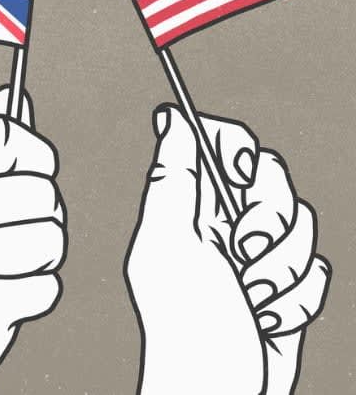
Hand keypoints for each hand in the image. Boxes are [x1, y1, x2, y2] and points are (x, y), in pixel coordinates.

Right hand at [0, 86, 64, 393]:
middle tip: (20, 239)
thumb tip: (8, 97)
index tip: (32, 177)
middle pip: (41, 190)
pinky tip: (10, 300)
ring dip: (45, 260)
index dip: (36, 157)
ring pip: (51, 238)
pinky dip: (38, 298)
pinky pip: (46, 288)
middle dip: (47, 219)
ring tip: (14, 268)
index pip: (5, 137)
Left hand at [125, 106, 330, 394]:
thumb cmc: (186, 325)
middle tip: (241, 251)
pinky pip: (317, 271)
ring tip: (249, 296)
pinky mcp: (284, 288)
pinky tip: (265, 318)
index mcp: (186, 207)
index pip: (221, 144)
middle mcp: (220, 225)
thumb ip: (173, 179)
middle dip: (268, 219)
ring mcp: (255, 257)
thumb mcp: (170, 244)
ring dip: (280, 269)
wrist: (220, 391)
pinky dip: (295, 300)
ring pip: (301, 227)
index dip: (239, 152)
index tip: (241, 179)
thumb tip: (169, 118)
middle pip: (271, 180)